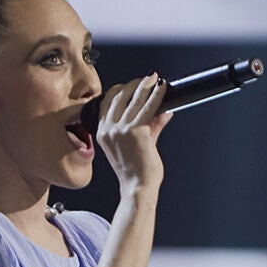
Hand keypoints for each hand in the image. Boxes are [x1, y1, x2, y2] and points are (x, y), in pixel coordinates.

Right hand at [96, 74, 172, 194]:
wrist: (137, 187)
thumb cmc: (136, 172)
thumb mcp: (138, 145)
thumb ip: (151, 126)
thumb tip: (164, 111)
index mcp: (102, 132)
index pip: (107, 102)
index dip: (120, 89)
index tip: (132, 84)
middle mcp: (108, 129)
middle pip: (119, 96)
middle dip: (135, 84)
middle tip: (148, 78)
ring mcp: (121, 129)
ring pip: (135, 99)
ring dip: (147, 86)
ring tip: (156, 79)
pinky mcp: (136, 131)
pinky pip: (149, 107)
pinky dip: (157, 95)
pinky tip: (163, 88)